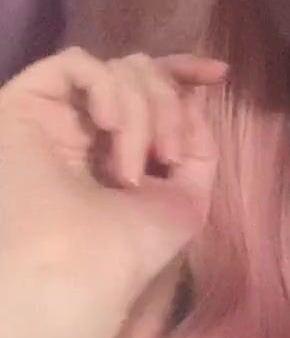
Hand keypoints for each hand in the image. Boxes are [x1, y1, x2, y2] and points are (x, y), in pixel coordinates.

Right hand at [0, 48, 227, 325]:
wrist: (74, 274)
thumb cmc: (126, 251)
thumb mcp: (184, 197)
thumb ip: (195, 144)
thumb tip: (195, 95)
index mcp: (117, 146)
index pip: (151, 87)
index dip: (184, 71)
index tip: (219, 73)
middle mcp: (83, 126)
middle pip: (141, 72)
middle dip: (168, 105)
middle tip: (165, 157)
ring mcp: (52, 114)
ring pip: (116, 69)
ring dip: (141, 113)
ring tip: (129, 173)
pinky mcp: (22, 105)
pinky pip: (75, 62)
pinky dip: (106, 85)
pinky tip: (108, 125)